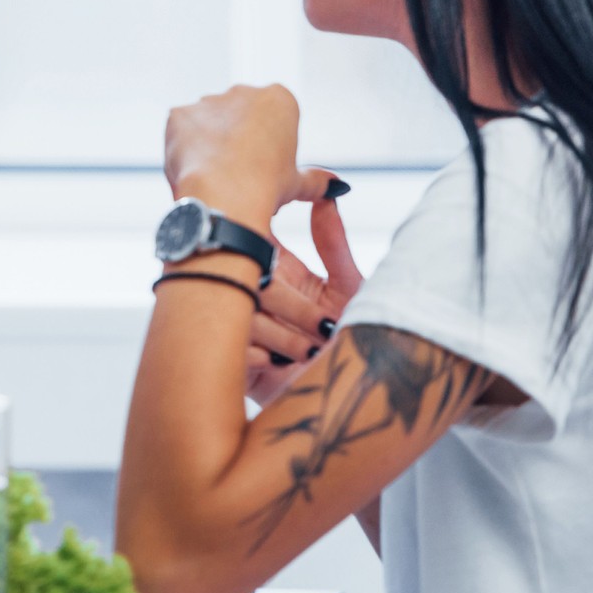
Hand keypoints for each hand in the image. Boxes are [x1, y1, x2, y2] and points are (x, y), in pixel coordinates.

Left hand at [164, 84, 311, 228]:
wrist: (224, 197)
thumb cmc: (266, 189)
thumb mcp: (297, 184)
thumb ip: (317, 180)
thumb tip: (337, 186)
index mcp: (279, 99)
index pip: (273, 117)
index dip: (268, 146)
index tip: (265, 167)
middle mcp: (243, 91)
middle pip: (239, 115)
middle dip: (238, 139)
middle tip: (239, 173)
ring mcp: (208, 101)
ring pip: (208, 122)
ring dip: (210, 142)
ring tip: (215, 175)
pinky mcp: (178, 114)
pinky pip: (181, 130)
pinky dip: (185, 147)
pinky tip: (194, 168)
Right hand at [246, 194, 364, 405]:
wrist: (362, 399)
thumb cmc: (362, 341)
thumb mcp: (353, 289)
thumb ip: (333, 244)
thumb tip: (328, 194)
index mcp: (281, 271)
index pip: (253, 241)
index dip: (251, 237)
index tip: (267, 248)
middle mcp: (259, 295)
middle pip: (245, 277)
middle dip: (284, 303)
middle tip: (317, 324)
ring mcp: (245, 327)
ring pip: (237, 310)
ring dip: (277, 334)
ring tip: (309, 352)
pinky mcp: (237, 364)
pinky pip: (229, 346)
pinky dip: (257, 355)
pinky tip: (282, 365)